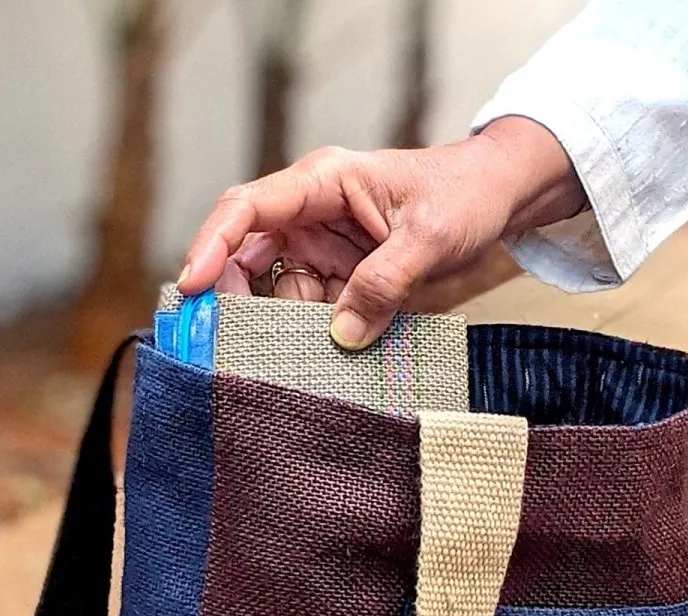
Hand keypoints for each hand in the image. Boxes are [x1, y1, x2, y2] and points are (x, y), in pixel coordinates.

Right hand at [177, 117, 586, 349]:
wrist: (495, 199)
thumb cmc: (463, 197)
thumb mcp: (430, 238)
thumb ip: (385, 283)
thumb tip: (342, 336)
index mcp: (323, 182)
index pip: (249, 209)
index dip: (212, 245)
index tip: (192, 286)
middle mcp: (311, 214)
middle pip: (246, 256)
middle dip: (236, 300)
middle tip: (227, 345)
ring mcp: (322, 248)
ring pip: (275, 292)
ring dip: (279, 327)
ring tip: (292, 360)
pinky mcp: (338, 278)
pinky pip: (309, 311)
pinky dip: (311, 336)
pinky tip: (322, 357)